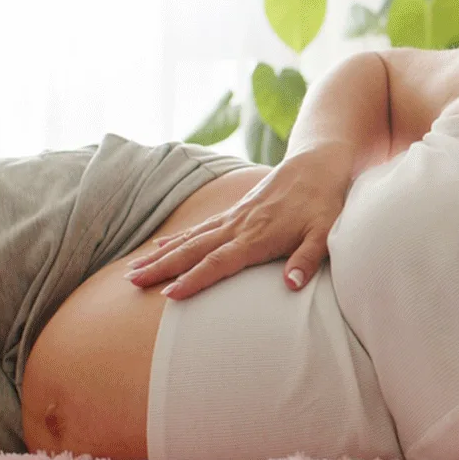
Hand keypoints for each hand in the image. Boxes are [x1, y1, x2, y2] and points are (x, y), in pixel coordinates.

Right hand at [124, 142, 354, 299]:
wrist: (317, 164)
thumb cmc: (324, 202)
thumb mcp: (325, 233)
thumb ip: (308, 259)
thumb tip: (291, 285)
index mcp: (258, 236)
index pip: (219, 262)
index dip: (195, 279)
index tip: (170, 295)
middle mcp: (239, 226)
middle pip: (194, 250)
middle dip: (163, 267)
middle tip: (133, 282)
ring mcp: (234, 217)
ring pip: (190, 239)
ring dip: (162, 255)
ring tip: (134, 270)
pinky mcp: (234, 211)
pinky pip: (199, 228)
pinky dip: (177, 238)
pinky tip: (160, 245)